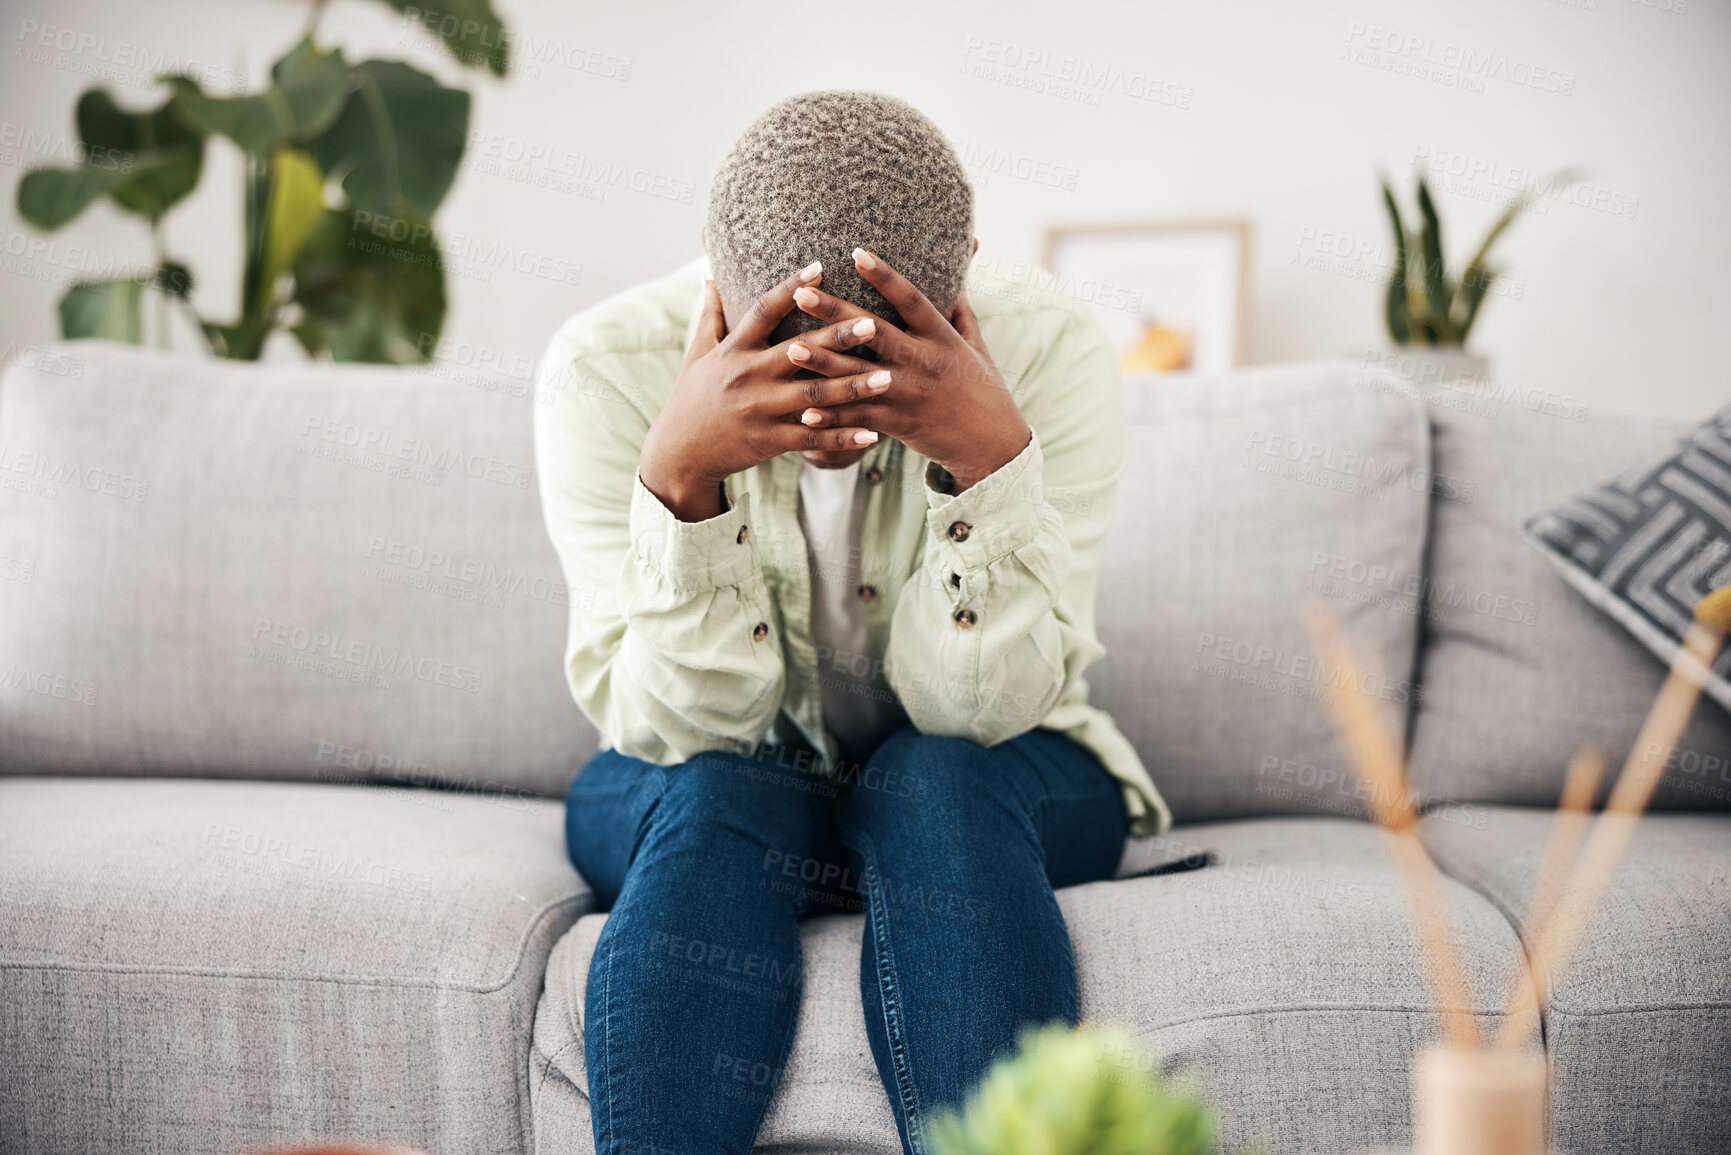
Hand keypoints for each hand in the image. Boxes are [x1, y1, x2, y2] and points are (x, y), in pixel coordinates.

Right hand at [639, 263, 889, 520]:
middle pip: (800, 351)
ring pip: (814, 395)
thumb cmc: (690, 400)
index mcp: (734, 350)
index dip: (791, 287)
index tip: (819, 267)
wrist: (678, 454)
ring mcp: (761, 410)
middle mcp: (749, 376)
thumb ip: (710, 316)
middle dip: (838, 336)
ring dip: (853, 387)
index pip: (764, 310)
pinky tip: (872, 434)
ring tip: (888, 377)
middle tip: (874, 322)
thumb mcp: (696, 355)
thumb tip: (710, 277)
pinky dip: (843, 438)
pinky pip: (813, 439)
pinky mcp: (770, 441)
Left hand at [787, 247, 1031, 492]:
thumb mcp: (978, 349)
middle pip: (873, 332)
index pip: (911, 299)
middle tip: (801, 293)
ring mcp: (909, 393)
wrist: (992, 445)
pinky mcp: (899, 423)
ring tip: (790, 348)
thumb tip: (958, 282)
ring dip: (823, 362)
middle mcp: (924, 362)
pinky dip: (832, 416)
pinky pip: (859, 418)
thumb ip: (962, 315)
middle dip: (835, 312)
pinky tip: (803, 412)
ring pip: (858, 376)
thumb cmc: (985, 392)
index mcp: (942, 338)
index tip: (856, 252)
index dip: (884, 275)